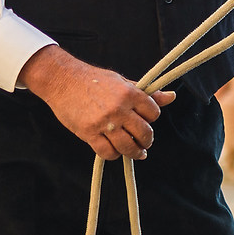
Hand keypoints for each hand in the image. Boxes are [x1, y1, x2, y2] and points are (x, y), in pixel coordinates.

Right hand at [20, 45, 176, 159]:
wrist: (61, 80)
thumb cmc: (93, 80)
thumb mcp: (122, 82)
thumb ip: (147, 94)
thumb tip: (172, 97)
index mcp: (129, 93)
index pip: (153, 113)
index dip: (152, 118)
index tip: (146, 120)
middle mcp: (119, 109)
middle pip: (144, 133)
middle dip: (147, 140)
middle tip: (145, 142)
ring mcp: (104, 122)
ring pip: (128, 146)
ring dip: (135, 152)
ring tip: (136, 152)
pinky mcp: (88, 133)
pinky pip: (107, 152)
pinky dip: (114, 155)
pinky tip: (115, 151)